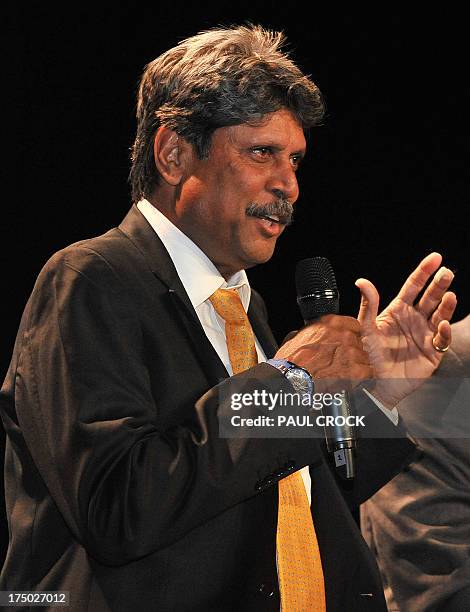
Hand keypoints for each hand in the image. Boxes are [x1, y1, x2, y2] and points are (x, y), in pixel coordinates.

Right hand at [274, 314, 373, 392]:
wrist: (291, 379)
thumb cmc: (291, 362)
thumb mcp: (296, 338)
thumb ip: (311, 333)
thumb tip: (311, 335)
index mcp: (330, 324)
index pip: (353, 324)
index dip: (350, 335)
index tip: (346, 343)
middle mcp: (343, 335)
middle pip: (359, 342)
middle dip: (352, 352)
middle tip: (339, 362)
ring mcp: (351, 352)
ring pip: (364, 357)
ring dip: (356, 365)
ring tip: (342, 374)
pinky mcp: (356, 371)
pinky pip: (368, 372)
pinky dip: (360, 378)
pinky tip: (349, 381)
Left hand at [355, 252, 456, 406]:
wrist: (373, 384)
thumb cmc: (366, 357)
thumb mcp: (365, 329)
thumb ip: (368, 305)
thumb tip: (362, 281)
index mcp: (398, 310)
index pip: (413, 286)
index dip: (424, 271)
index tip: (435, 258)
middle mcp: (414, 319)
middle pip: (430, 297)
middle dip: (439, 284)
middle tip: (446, 273)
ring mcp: (424, 334)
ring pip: (440, 315)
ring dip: (447, 305)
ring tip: (450, 295)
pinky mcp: (432, 352)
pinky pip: (442, 339)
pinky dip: (444, 332)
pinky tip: (442, 325)